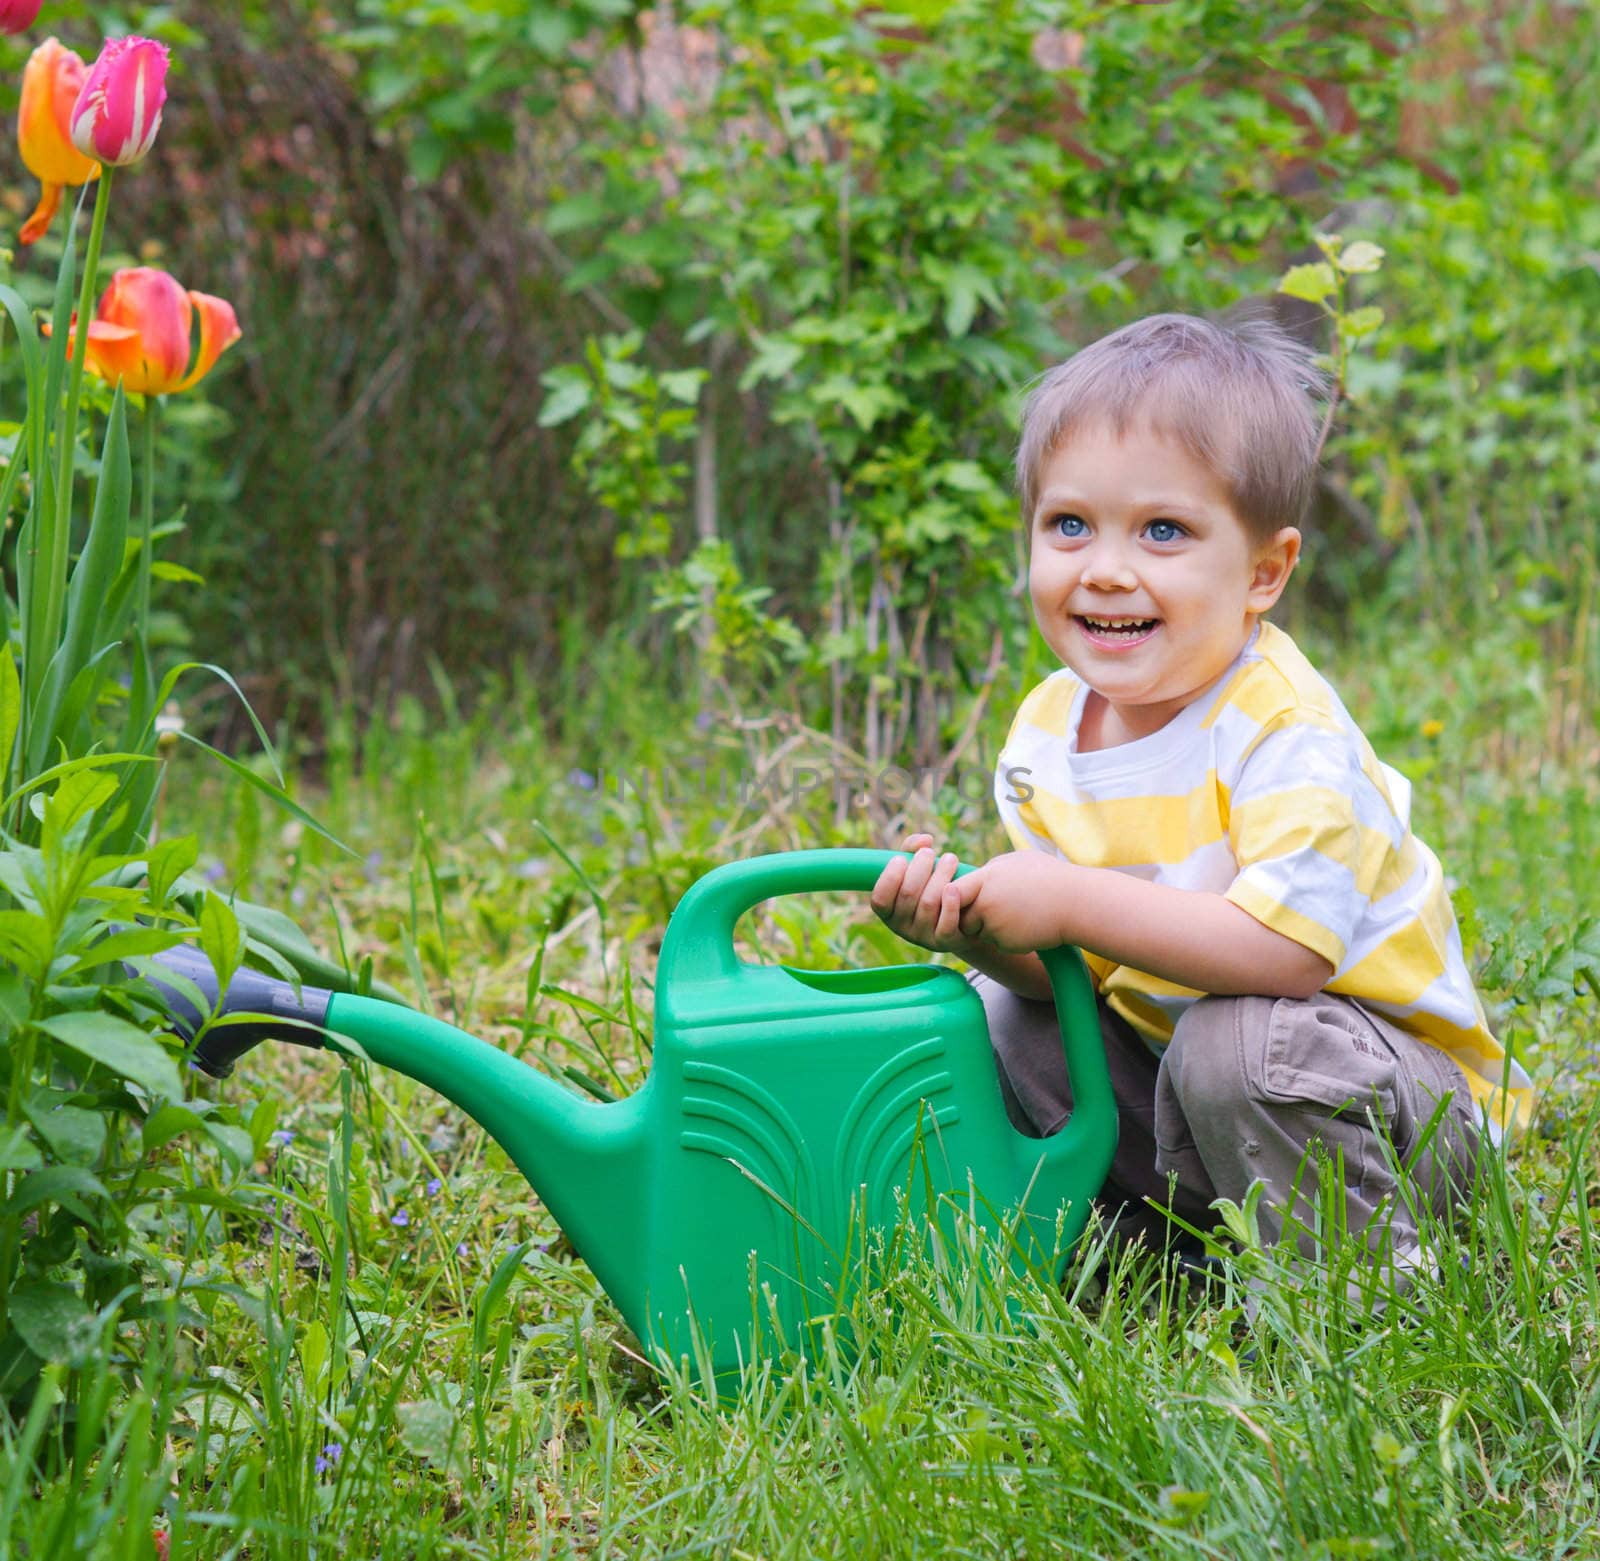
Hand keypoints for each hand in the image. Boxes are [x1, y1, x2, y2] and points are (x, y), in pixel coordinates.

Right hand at [870, 834, 975, 955]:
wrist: (963, 916)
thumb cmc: (932, 886)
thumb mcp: (917, 869)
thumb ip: (912, 849)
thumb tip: (925, 840)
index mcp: (889, 912)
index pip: (880, 900)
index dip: (889, 878)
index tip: (900, 859)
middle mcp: (902, 928)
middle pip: (907, 895)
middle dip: (919, 868)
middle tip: (929, 853)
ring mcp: (923, 938)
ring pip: (928, 903)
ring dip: (940, 875)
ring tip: (950, 858)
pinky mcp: (945, 942)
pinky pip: (946, 924)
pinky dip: (950, 903)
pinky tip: (954, 886)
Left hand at [948, 851, 1072, 953]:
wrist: (1076, 904)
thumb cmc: (1051, 878)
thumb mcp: (1019, 862)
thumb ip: (992, 870)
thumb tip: (976, 875)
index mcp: (987, 878)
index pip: (953, 890)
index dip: (956, 896)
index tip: (968, 897)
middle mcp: (986, 902)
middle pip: (962, 916)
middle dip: (972, 916)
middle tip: (998, 909)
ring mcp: (996, 924)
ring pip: (980, 932)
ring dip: (991, 929)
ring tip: (1019, 915)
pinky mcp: (1007, 943)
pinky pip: (998, 943)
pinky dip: (1008, 939)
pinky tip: (1028, 927)